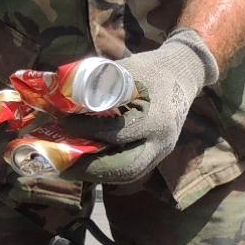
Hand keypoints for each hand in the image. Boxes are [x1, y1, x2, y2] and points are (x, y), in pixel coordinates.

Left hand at [75, 30, 218, 187]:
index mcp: (154, 116)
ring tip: (73, 169)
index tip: (63, 125)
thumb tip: (61, 95)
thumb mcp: (126, 70)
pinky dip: (111, 170)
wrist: (184, 74)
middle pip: (126, 166)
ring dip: (100, 174)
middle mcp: (161, 139)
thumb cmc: (150, 69)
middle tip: (64, 165)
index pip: (116, 132)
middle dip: (92, 169)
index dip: (86, 131)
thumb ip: (98, 83)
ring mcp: (163, 149)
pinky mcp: (159, 153)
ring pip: (131, 173)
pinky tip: (91, 165)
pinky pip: (135, 169)